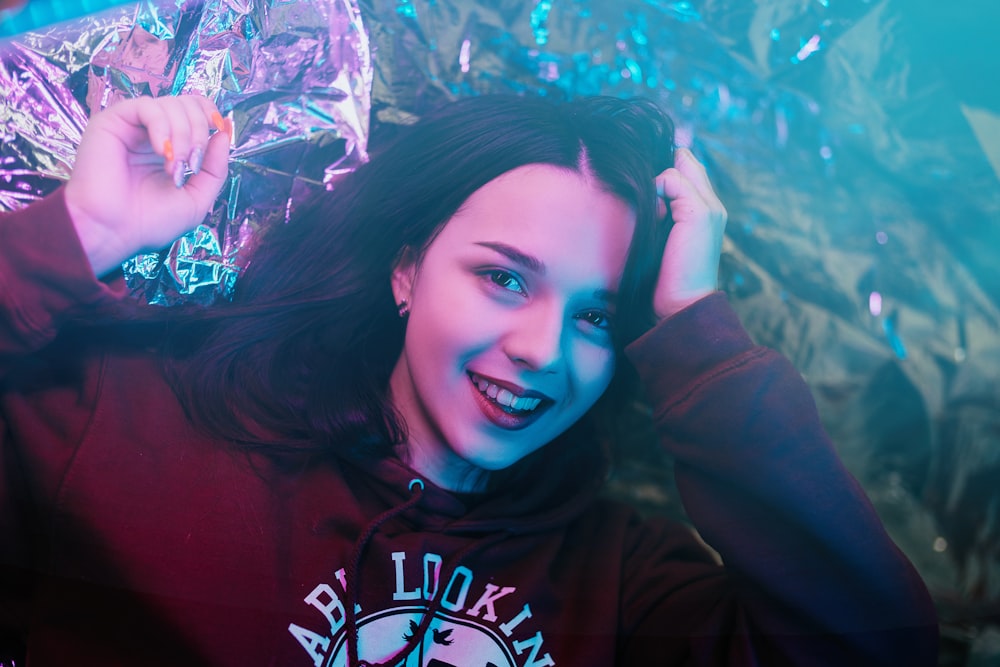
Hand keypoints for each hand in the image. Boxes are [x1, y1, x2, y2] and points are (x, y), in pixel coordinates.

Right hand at [64, 95, 230, 276]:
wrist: (112, 233)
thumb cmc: (150, 222)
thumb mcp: (197, 198)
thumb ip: (215, 167)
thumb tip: (225, 132)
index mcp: (171, 147)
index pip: (196, 110)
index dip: (211, 114)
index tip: (220, 131)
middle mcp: (152, 133)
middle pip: (188, 103)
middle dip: (200, 131)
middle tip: (191, 165)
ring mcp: (132, 126)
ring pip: (171, 104)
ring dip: (183, 136)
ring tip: (173, 168)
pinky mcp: (112, 121)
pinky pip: (147, 107)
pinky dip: (162, 128)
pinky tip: (161, 153)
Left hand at [652, 147, 727, 318]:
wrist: (681, 304)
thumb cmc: (665, 277)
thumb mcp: (660, 238)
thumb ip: (660, 211)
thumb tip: (646, 188)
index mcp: (705, 211)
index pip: (689, 171)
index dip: (666, 168)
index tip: (645, 185)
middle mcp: (712, 205)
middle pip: (686, 163)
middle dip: (660, 169)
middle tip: (643, 192)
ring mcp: (709, 207)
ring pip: (678, 168)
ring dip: (655, 184)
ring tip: (651, 214)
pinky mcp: (700, 212)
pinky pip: (672, 179)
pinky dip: (655, 189)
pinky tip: (653, 214)